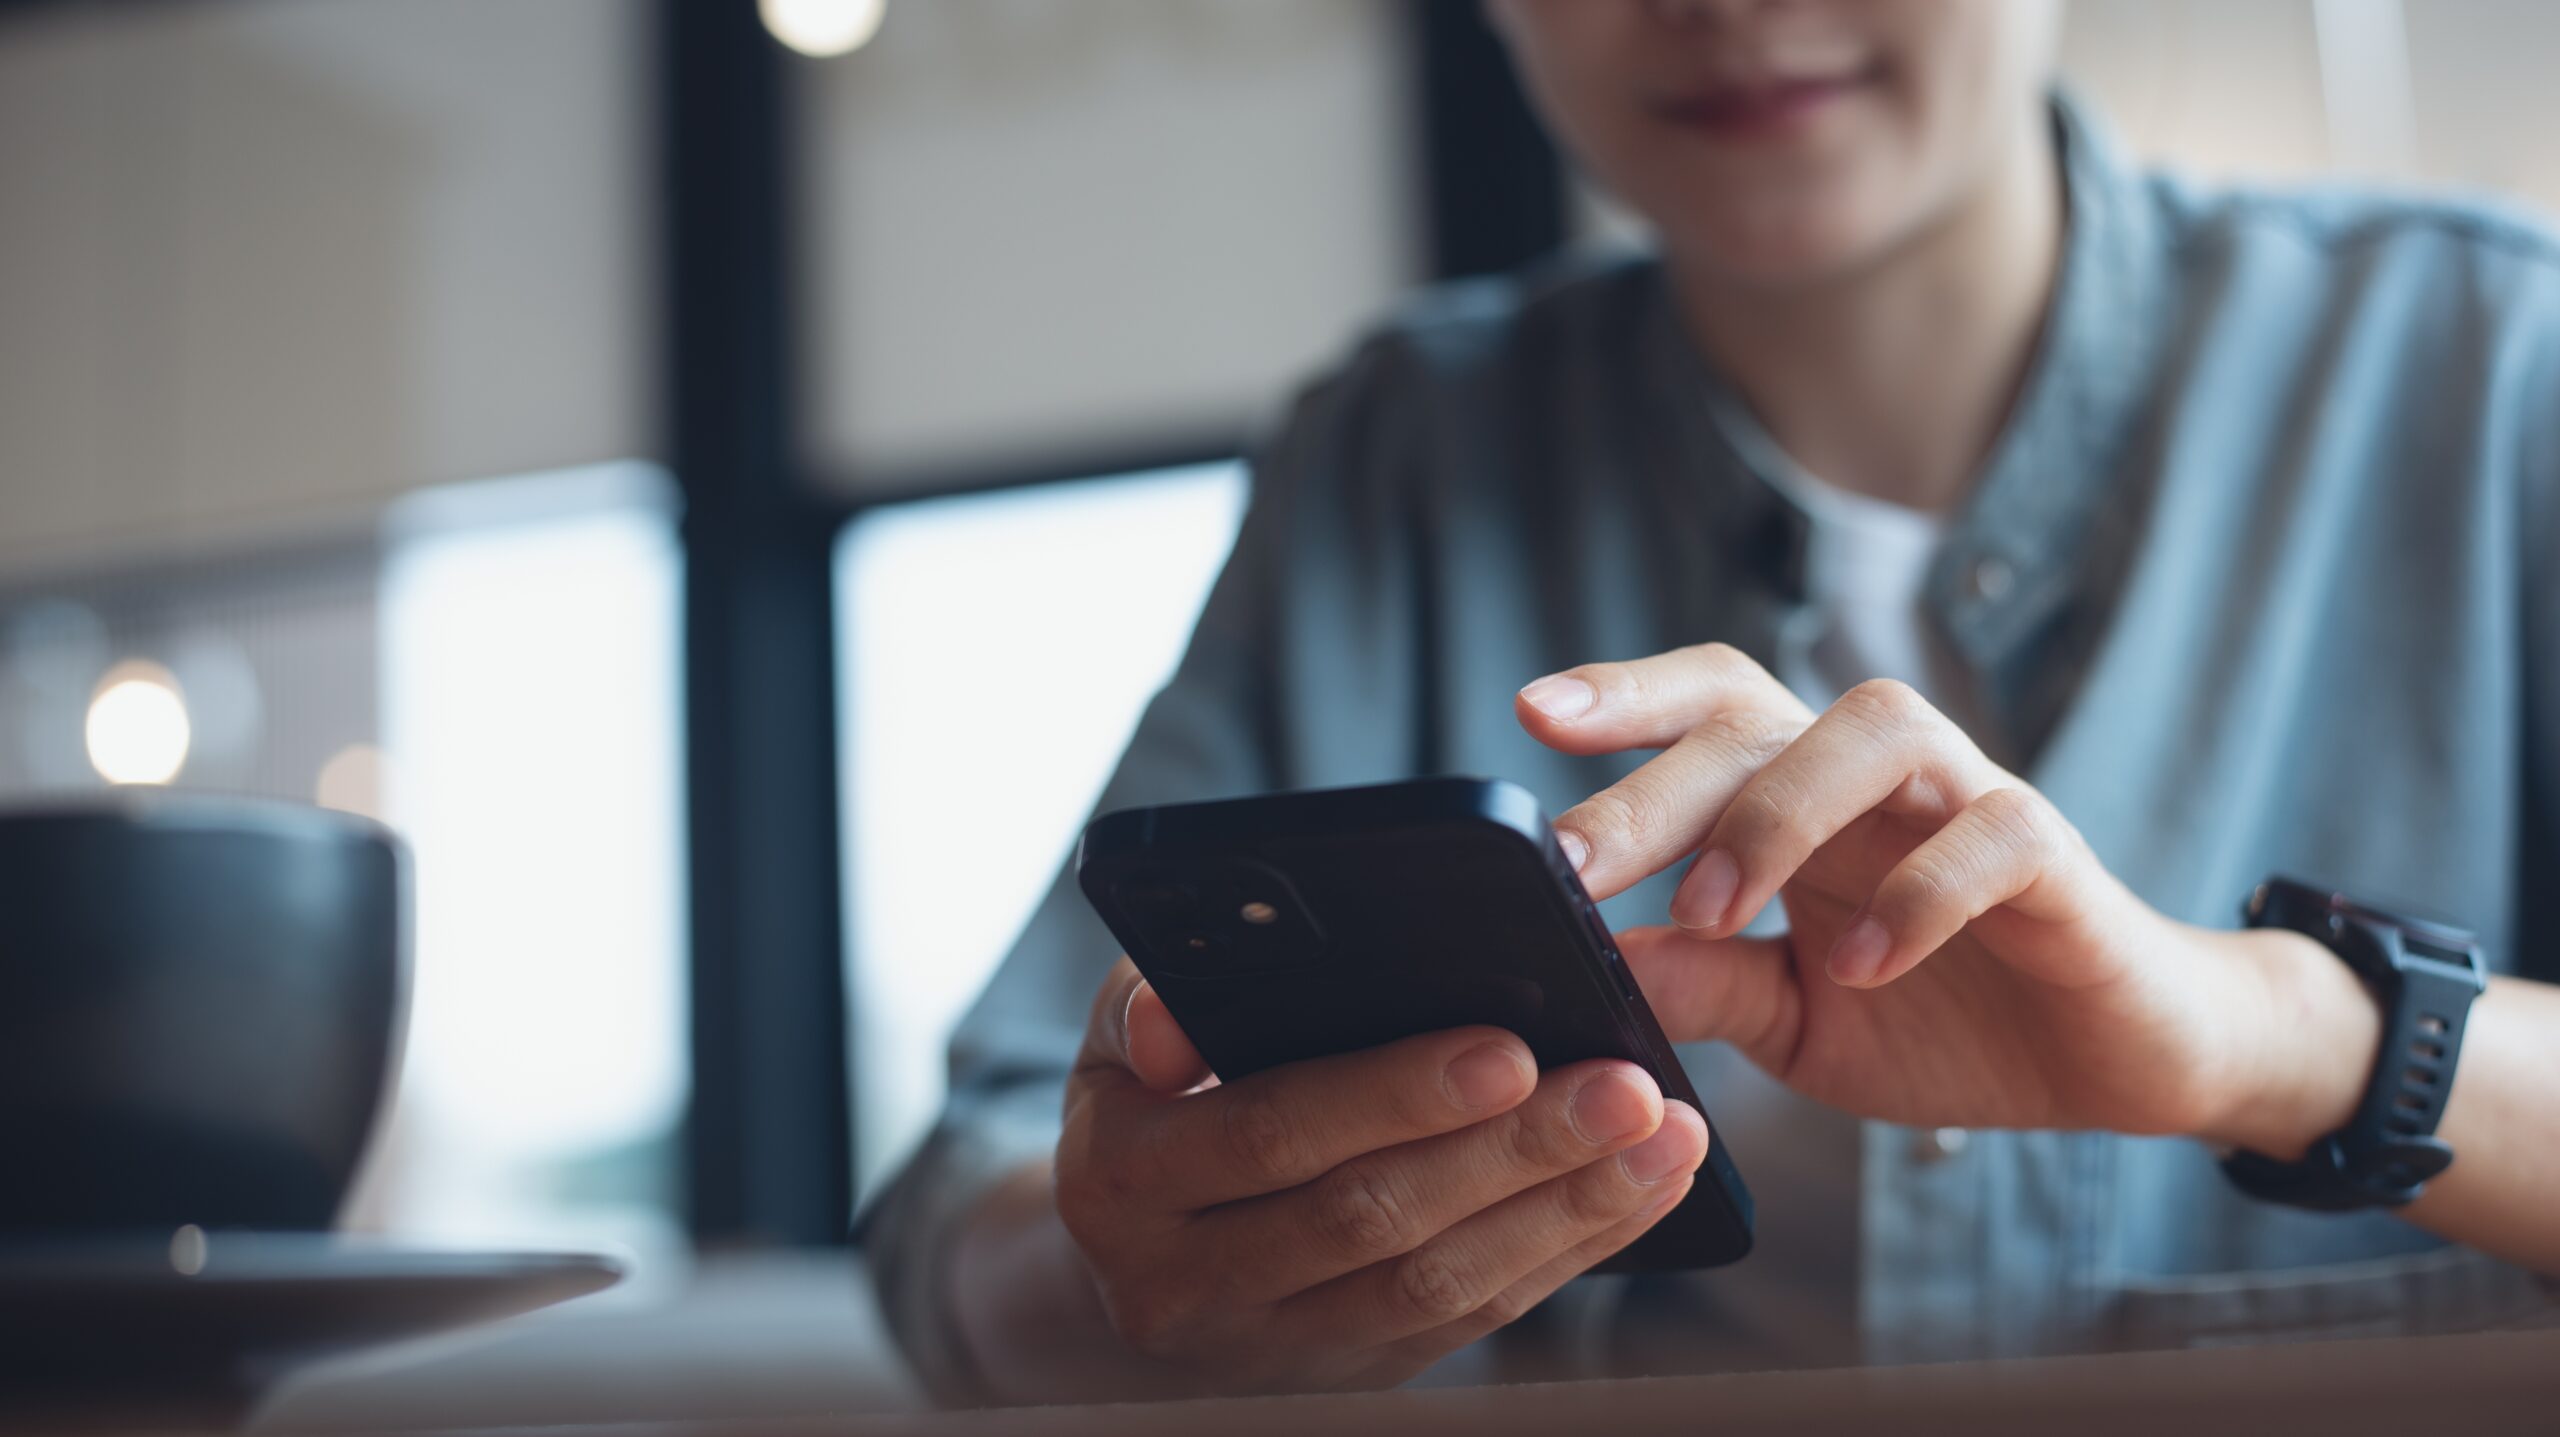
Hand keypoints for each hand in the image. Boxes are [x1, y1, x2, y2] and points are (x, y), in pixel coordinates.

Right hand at [1049, 957, 1709, 1395]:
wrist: (1134, 1259)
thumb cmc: (1148, 1104)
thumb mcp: (1114, 1043)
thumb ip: (1145, 1003)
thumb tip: (1178, 1016)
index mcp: (1119, 1180)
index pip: (1269, 1132)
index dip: (1390, 1094)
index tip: (1508, 1048)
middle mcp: (1186, 1280)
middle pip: (1372, 1217)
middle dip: (1515, 1152)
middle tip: (1626, 1087)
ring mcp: (1275, 1342)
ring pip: (1437, 1285)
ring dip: (1566, 1209)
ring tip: (1664, 1135)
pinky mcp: (1354, 1371)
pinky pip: (1474, 1319)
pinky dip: (1568, 1250)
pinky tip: (1642, 1189)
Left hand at [1516, 644, 2377, 1151]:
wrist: (2113, 1063)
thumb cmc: (1942, 1021)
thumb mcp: (1792, 1018)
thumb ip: (1703, 981)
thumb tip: (1589, 964)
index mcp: (1804, 803)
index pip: (1710, 708)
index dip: (1626, 697)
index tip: (1530, 717)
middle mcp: (1878, 780)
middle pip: (1760, 717)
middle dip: (1658, 784)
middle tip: (1578, 866)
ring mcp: (1969, 804)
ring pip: (1878, 726)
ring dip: (1778, 815)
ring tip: (1715, 914)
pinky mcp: (2056, 861)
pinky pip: (1992, 834)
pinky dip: (1918, 893)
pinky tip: (1861, 965)